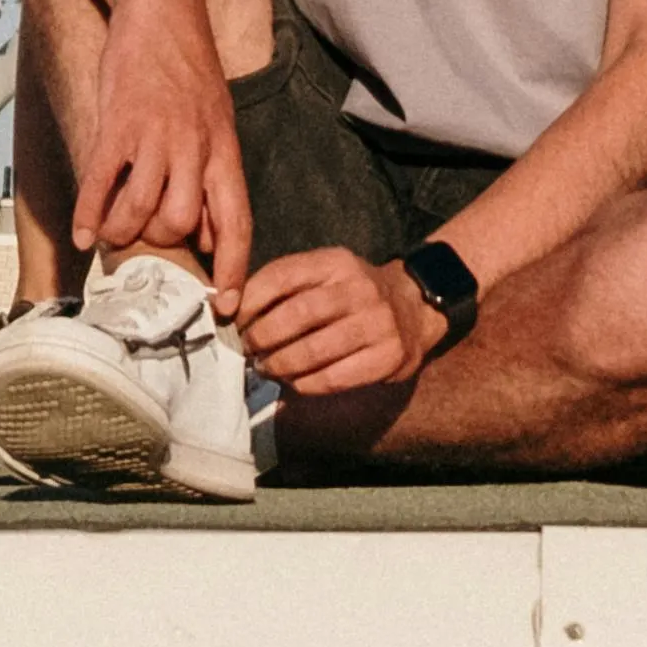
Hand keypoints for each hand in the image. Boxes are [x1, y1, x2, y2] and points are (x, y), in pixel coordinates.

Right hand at [68, 0, 256, 284]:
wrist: (161, 4)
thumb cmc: (188, 65)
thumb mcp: (218, 120)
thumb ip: (213, 174)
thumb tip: (208, 233)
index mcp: (224, 150)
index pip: (236, 222)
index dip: (233, 268)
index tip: (225, 305)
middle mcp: (195, 147)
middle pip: (182, 225)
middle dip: (161, 246)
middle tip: (145, 245)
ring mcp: (156, 135)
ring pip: (142, 210)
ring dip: (123, 233)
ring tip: (113, 235)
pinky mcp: (118, 121)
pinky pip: (102, 182)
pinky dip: (90, 214)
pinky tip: (83, 234)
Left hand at [223, 245, 442, 397]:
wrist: (414, 309)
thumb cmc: (352, 295)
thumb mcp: (325, 274)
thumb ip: (285, 286)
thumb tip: (232, 310)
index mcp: (336, 262)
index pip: (281, 276)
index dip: (249, 301)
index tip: (233, 320)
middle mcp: (360, 288)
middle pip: (296, 315)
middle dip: (262, 337)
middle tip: (248, 350)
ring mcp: (378, 323)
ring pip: (313, 351)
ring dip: (279, 365)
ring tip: (265, 368)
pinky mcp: (388, 357)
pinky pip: (334, 377)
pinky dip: (305, 384)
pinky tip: (293, 383)